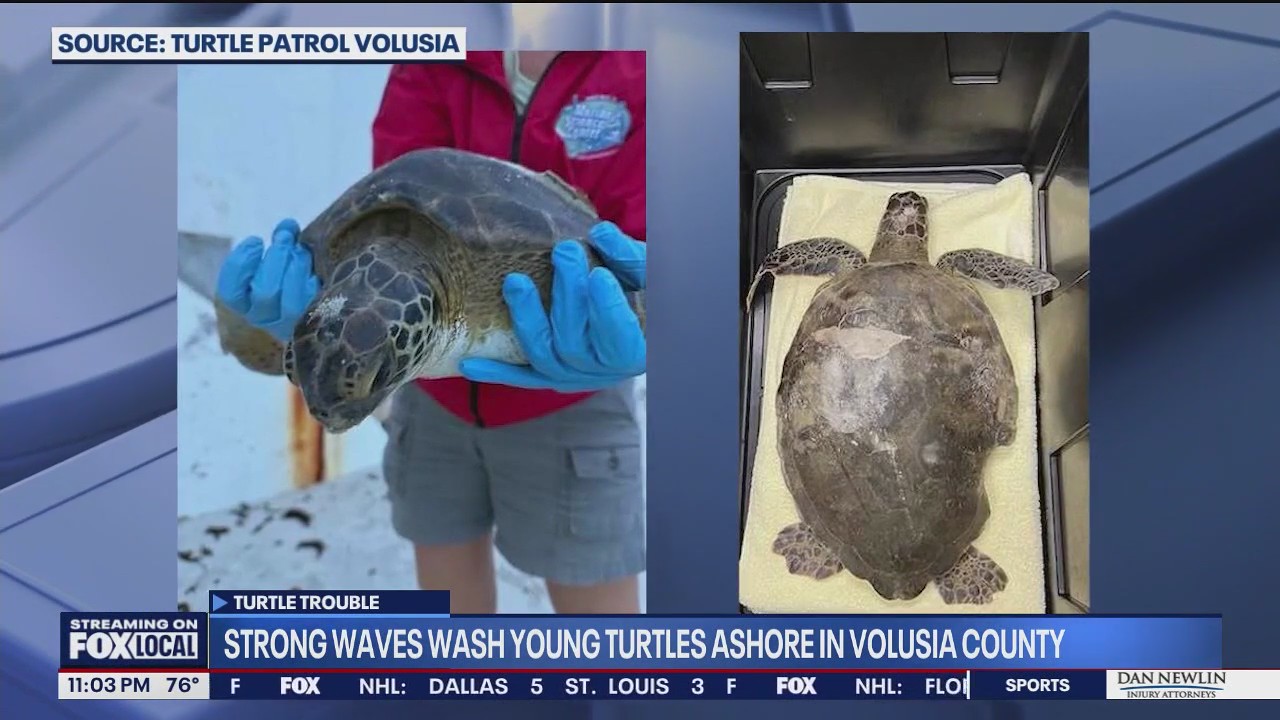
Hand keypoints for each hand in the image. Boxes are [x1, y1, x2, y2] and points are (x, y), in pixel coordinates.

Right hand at [216, 218, 319, 341]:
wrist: (325, 307)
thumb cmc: (293, 277)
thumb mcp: (282, 259)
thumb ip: (281, 243)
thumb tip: (288, 225)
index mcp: (246, 303)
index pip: (231, 292)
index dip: (240, 266)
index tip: (256, 240)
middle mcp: (263, 318)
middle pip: (264, 293)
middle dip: (276, 259)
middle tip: (285, 237)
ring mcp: (289, 326)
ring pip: (289, 304)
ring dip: (296, 270)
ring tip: (301, 250)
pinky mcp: (313, 325)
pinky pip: (312, 308)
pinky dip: (312, 286)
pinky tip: (314, 272)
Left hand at [459, 221, 645, 391]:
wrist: (646, 318)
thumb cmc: (652, 292)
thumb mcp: (654, 274)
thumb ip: (631, 257)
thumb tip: (599, 234)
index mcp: (638, 349)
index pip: (620, 339)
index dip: (608, 311)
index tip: (599, 276)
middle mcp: (604, 371)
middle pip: (575, 343)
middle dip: (567, 296)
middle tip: (564, 251)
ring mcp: (574, 374)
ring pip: (544, 357)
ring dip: (527, 319)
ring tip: (515, 283)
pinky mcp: (552, 373)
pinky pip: (524, 376)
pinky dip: (497, 371)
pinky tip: (468, 364)